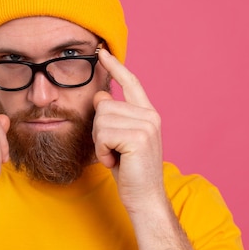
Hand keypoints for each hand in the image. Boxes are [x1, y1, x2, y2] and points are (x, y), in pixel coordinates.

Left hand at [92, 49, 164, 210]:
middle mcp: (150, 115)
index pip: (130, 82)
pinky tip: (115, 161)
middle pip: (104, 104)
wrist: (144, 198)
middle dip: (99, 129)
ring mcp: (146, 125)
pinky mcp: (138, 138)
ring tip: (116, 156)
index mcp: (147, 113)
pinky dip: (102, 151)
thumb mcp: (118, 138)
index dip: (115, 66)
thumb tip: (100, 96)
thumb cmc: (129, 170)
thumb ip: (113, 117)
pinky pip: (102, 134)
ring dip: (100, 142)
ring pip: (101, 119)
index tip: (102, 51)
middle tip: (113, 149)